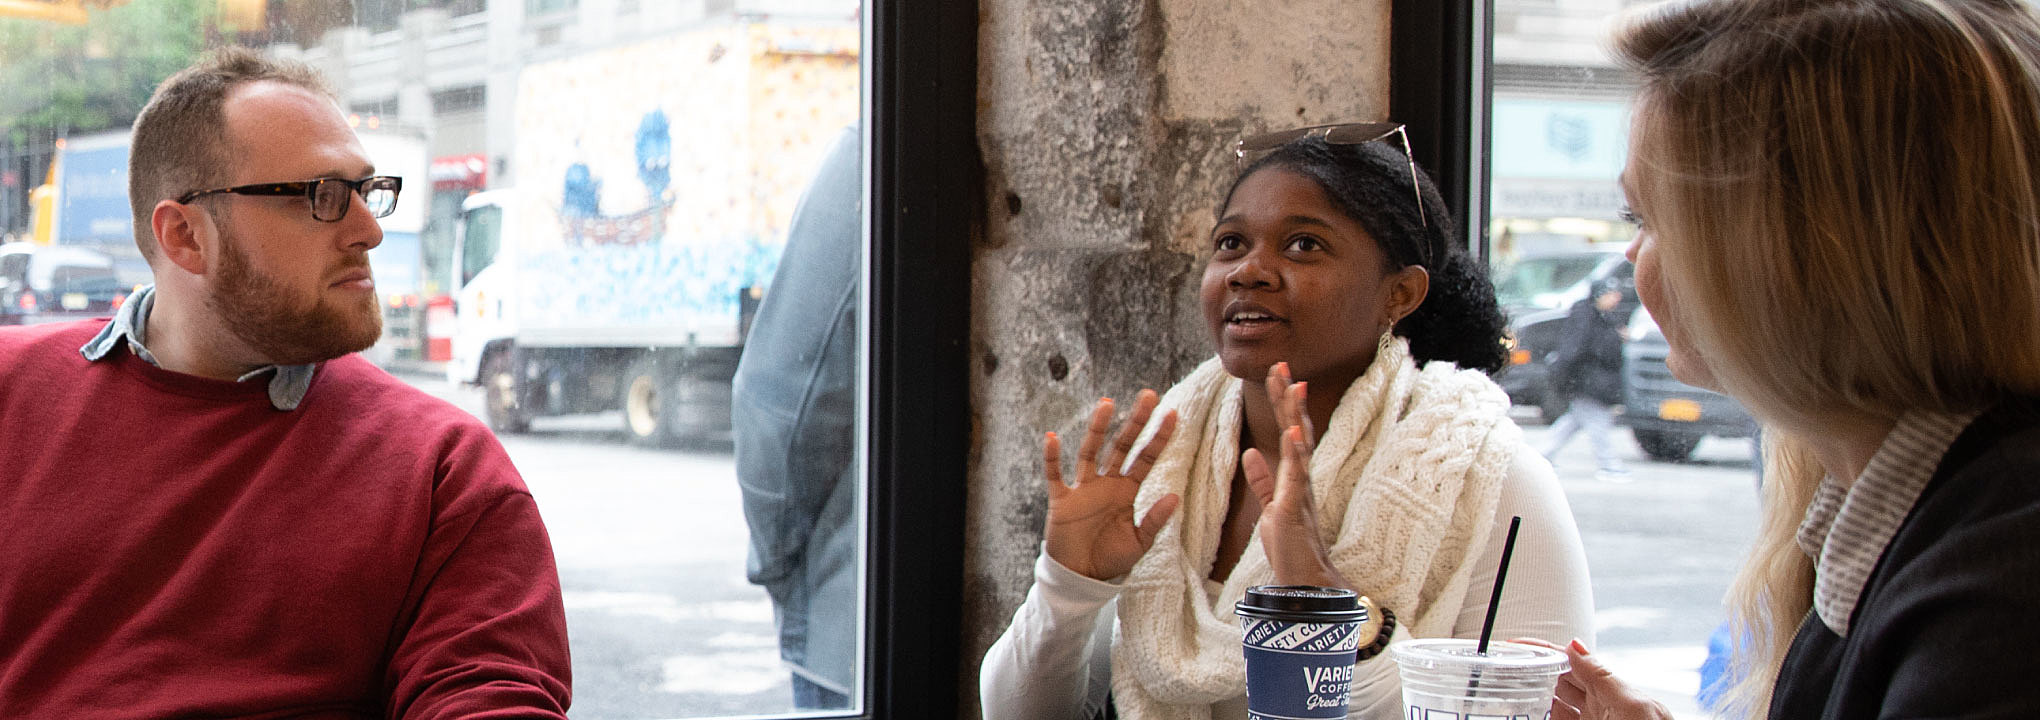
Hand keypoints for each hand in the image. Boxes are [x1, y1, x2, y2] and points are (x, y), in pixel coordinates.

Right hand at [1042, 390, 1180, 580]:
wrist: (1081, 578)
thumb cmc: (1111, 559)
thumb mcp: (1140, 542)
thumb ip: (1155, 520)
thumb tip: (1175, 497)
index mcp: (1127, 491)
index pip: (1146, 459)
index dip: (1158, 438)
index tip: (1172, 414)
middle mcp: (1106, 484)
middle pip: (1122, 446)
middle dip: (1135, 422)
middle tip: (1149, 395)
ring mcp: (1083, 489)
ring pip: (1090, 452)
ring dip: (1098, 429)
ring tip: (1107, 404)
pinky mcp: (1062, 501)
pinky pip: (1055, 476)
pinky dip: (1052, 458)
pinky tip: (1052, 438)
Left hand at [1241, 362, 1349, 588]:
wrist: (1303, 580)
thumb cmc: (1290, 545)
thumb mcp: (1272, 506)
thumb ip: (1263, 480)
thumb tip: (1250, 454)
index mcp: (1294, 475)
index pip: (1288, 430)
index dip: (1282, 402)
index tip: (1277, 373)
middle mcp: (1302, 477)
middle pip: (1297, 428)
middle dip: (1288, 397)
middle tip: (1282, 365)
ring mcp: (1302, 491)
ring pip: (1300, 445)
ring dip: (1295, 415)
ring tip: (1292, 385)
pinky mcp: (1297, 508)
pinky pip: (1297, 477)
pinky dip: (1295, 454)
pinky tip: (1293, 432)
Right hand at [1513, 638, 1675, 719]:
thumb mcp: (1632, 705)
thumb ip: (1602, 676)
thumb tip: (1576, 645)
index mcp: (1612, 690)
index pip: (1572, 662)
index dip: (1545, 651)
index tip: (1515, 645)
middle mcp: (1600, 708)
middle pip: (1559, 683)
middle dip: (1534, 673)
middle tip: (1507, 670)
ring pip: (1555, 708)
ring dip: (1535, 700)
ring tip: (1510, 694)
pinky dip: (1543, 717)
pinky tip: (1530, 716)